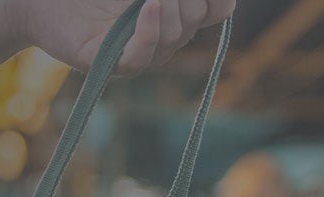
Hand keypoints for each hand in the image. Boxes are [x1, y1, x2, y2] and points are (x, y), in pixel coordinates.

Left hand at [3, 0, 235, 73]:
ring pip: (172, 38)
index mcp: (171, 13)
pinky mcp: (107, 63)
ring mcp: (134, 53)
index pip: (217, 10)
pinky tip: (151, 5)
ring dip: (170, 6)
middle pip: (195, 20)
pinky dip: (150, 31)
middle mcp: (159, 38)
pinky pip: (140, 58)